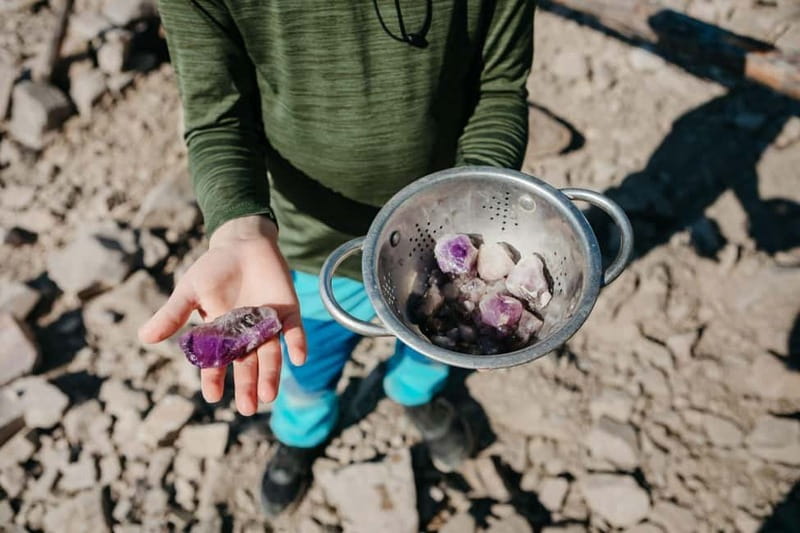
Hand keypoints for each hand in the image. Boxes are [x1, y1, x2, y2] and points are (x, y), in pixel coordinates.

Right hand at [138, 215, 306, 414]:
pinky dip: (297, 344)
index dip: (214, 379)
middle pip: (247, 365)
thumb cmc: (214, 268)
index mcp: (221, 334)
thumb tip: (143, 338)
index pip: (217, 363)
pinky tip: (298, 358)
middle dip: (247, 386)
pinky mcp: (288, 312)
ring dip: (271, 374)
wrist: (243, 243)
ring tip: (268, 397)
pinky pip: (294, 331)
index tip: (213, 397)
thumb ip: (173, 314)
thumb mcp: (190, 291)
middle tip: (248, 409)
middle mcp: (246, 335)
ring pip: (271, 355)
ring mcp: (268, 325)